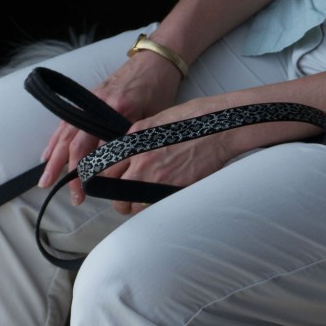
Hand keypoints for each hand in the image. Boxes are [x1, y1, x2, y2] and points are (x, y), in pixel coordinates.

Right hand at [38, 52, 181, 206]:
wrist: (154, 61)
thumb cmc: (158, 90)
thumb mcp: (152, 118)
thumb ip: (134, 140)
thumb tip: (121, 169)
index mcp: (117, 111)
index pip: (98, 148)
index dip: (91, 172)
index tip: (89, 191)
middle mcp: (98, 106)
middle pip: (77, 144)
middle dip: (70, 173)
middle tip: (72, 196)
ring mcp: (89, 101)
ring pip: (66, 134)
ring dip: (55, 160)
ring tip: (46, 181)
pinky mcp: (86, 98)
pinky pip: (66, 122)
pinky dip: (54, 141)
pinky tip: (47, 156)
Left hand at [99, 96, 240, 214]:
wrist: (221, 125)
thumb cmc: (193, 119)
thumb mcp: (153, 123)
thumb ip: (134, 141)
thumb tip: (124, 156)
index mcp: (132, 142)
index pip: (105, 170)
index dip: (104, 181)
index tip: (108, 184)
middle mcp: (141, 160)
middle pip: (115, 194)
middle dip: (118, 200)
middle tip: (124, 199)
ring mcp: (157, 177)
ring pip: (133, 205)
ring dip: (135, 206)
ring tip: (143, 200)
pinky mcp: (174, 188)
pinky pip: (155, 205)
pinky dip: (154, 205)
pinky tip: (161, 197)